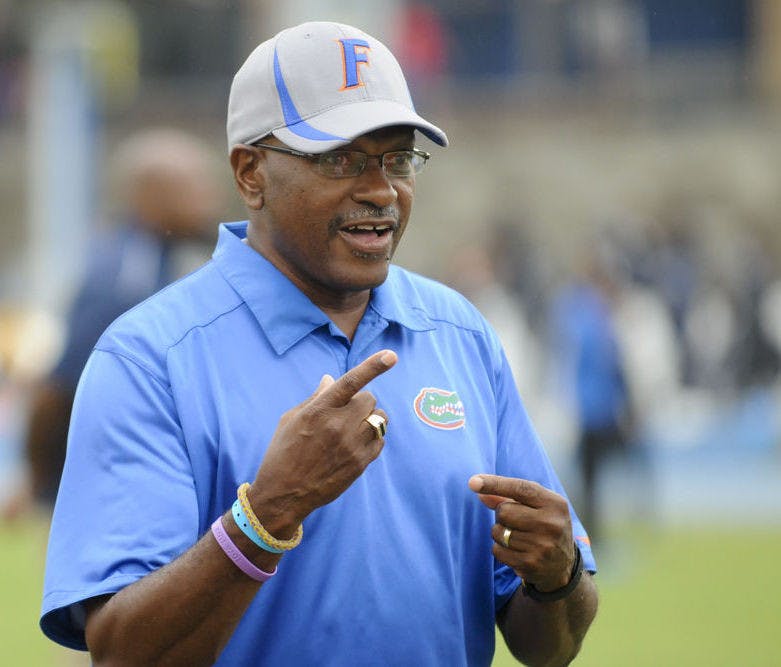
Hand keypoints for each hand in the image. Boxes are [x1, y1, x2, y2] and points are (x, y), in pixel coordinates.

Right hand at [250, 350, 397, 526]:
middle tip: (345, 413)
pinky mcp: (361, 463)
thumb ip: (316, 398)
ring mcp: (352, 445)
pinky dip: (372, 438)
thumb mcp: (291, 419)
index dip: (372, 366)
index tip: (391, 355)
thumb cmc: (283, 452)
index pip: (350, 382)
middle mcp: (338, 426)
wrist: (284, 494)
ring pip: (380, 418)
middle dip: (360, 401)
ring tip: (353, 427)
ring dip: (370, 418)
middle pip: (369, 399)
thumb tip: (331, 378)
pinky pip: (380, 440)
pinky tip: (354, 445)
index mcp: (319, 410)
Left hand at [469, 474, 574, 591]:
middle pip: (504, 511)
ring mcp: (542, 546)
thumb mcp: (535, 507)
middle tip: (515, 521)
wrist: (563, 566)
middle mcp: (551, 524)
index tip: (473, 482)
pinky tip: (517, 551)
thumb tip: (477, 486)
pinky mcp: (531, 564)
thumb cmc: (544, 526)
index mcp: (554, 504)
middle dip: (502, 515)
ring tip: (518, 537)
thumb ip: (507, 496)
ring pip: (498, 532)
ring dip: (500, 533)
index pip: (521, 488)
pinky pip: (497, 550)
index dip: (495, 484)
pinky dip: (500, 549)